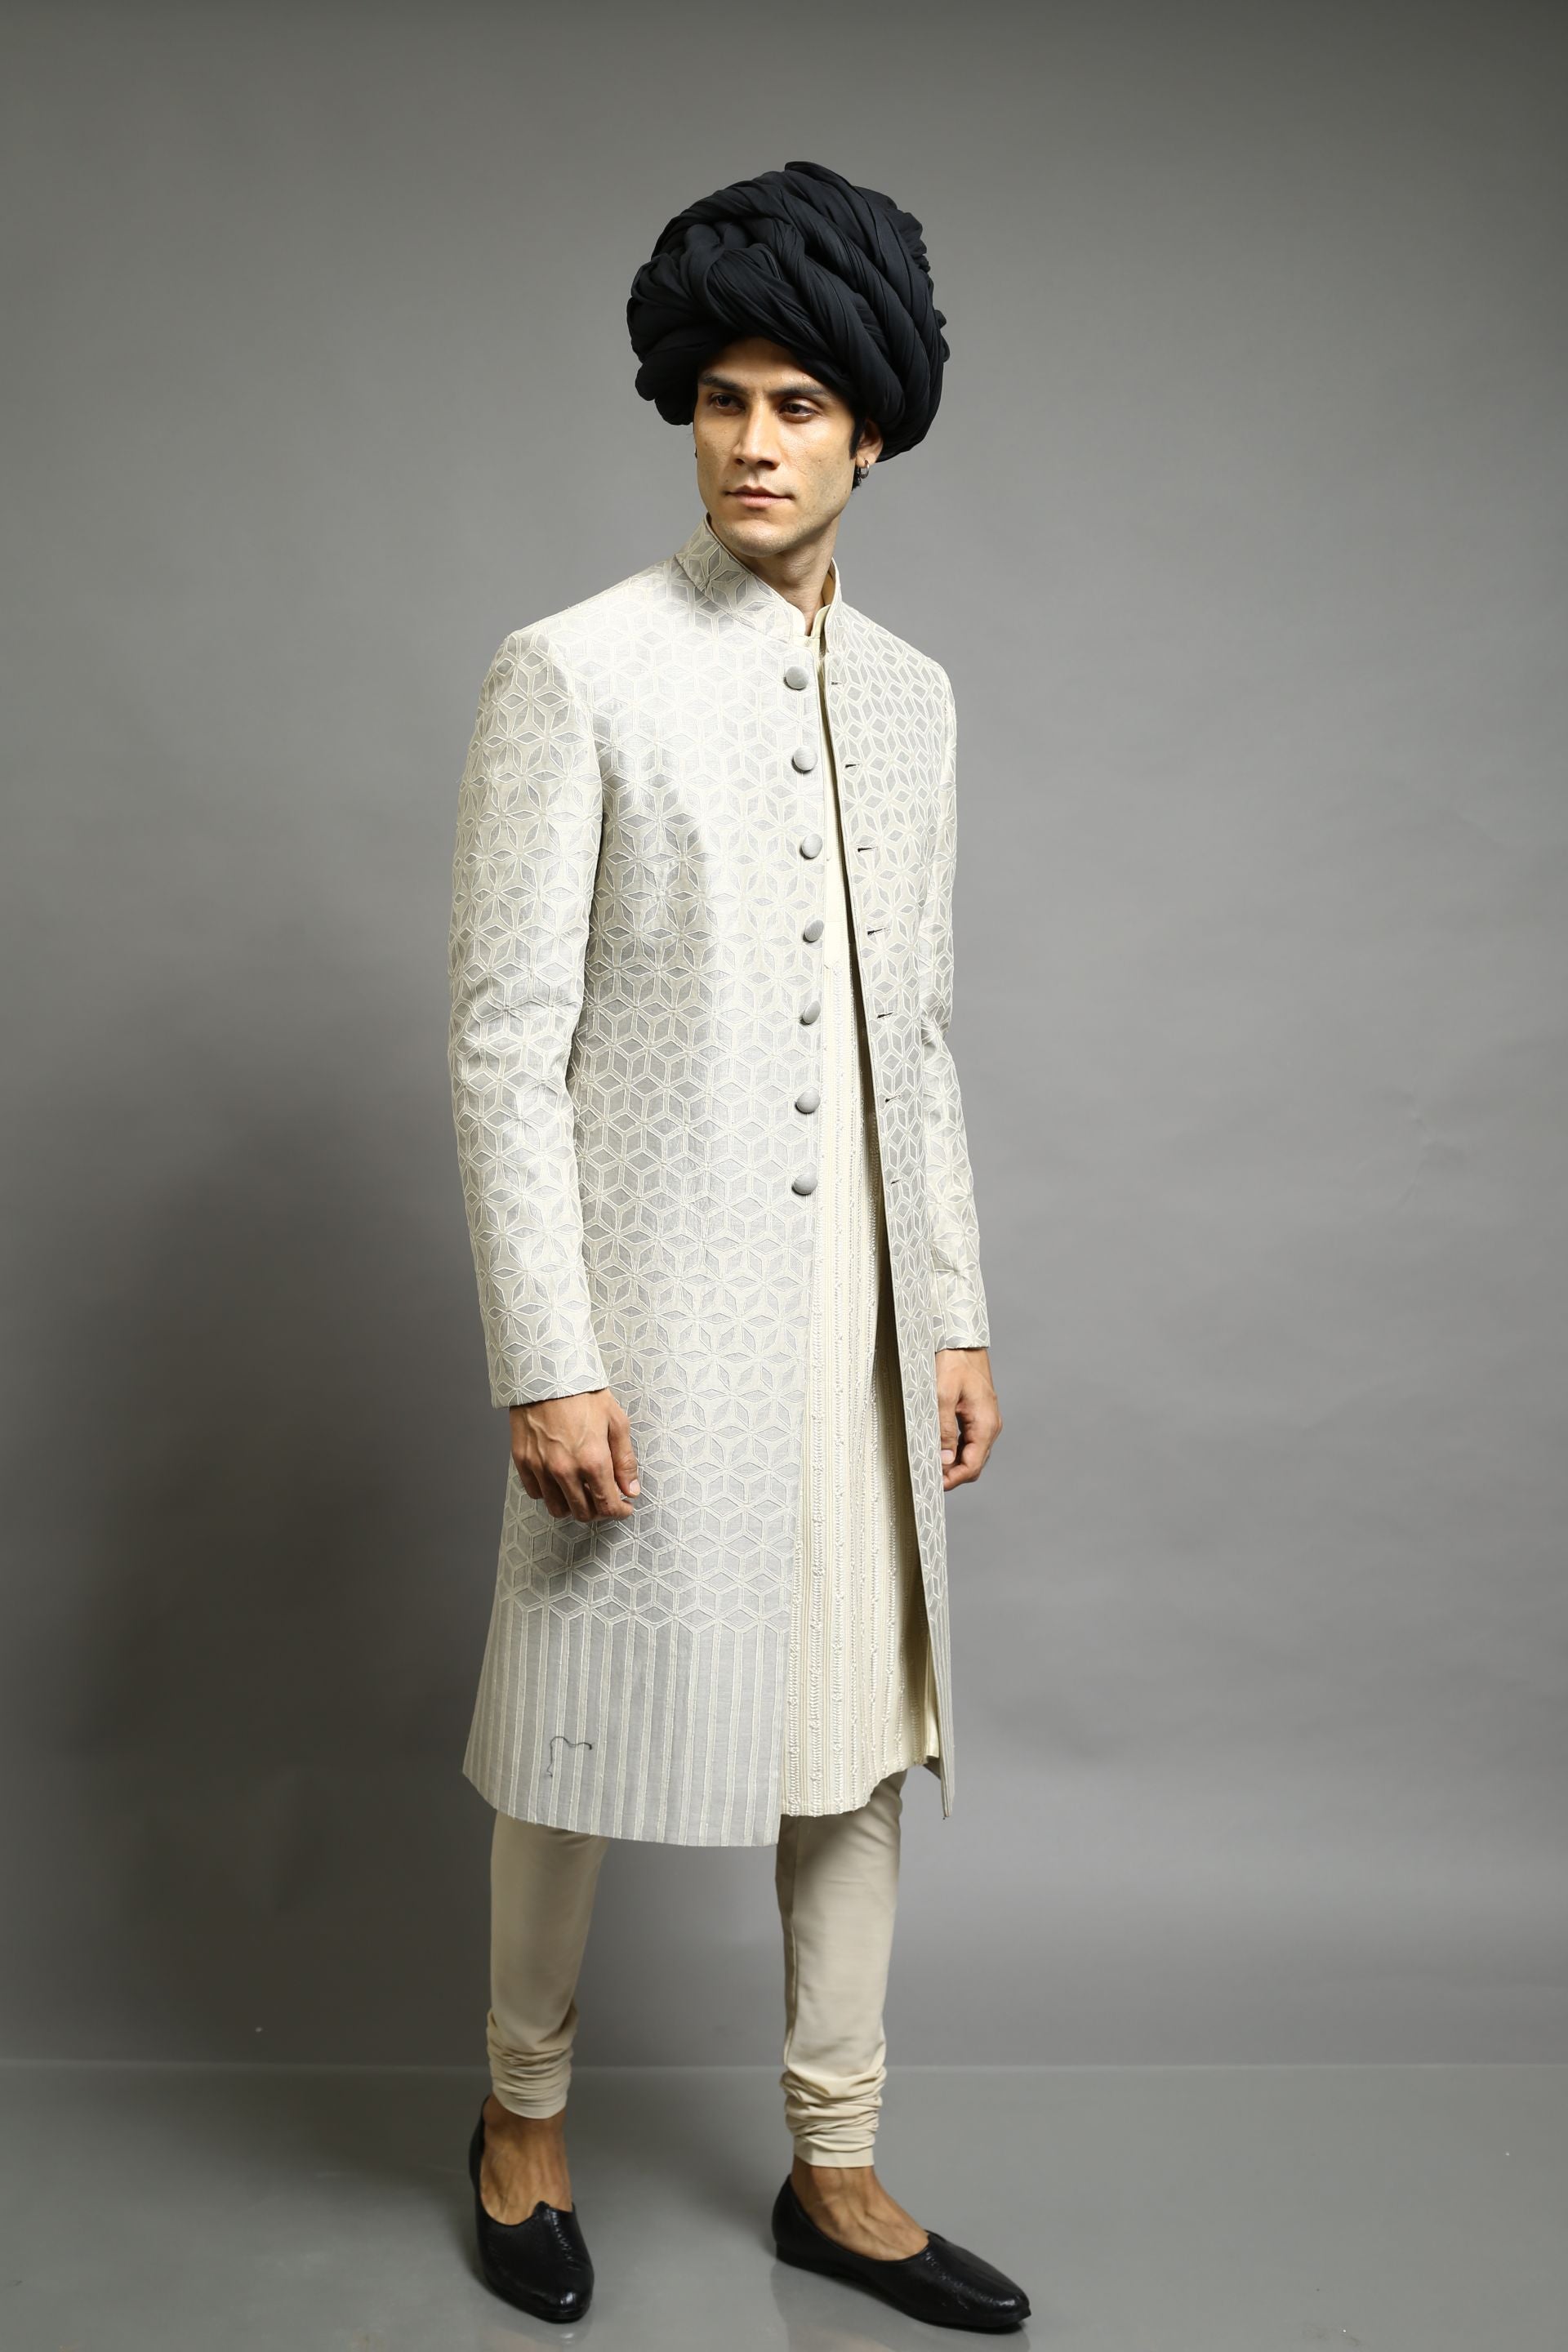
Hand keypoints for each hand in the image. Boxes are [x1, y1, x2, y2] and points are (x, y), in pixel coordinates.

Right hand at [509, 1389, 639, 1522]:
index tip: (624, 1507)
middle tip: (604, 1498)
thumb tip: (631, 1490)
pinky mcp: (523, 1461)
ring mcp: (541, 1467)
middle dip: (598, 1511)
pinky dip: (549, 1492)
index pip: (608, 1506)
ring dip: (572, 1506)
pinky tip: (559, 1479)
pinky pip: (536, 1493)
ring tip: (581, 1490)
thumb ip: (625, 1461)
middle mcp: (565, 1470)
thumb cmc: (583, 1393)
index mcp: (592, 1460)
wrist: (547, 1373)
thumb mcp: (616, 1422)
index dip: (620, 1511)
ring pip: (557, 1508)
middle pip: (582, 1513)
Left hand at [935, 1348, 1000, 1490]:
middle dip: (953, 1475)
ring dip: (953, 1464)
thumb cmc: (953, 1363)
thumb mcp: (943, 1395)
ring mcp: (985, 1421)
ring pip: (971, 1454)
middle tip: (928, 1477)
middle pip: (974, 1464)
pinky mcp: (977, 1416)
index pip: (973, 1465)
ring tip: (930, 1465)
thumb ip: (944, 1429)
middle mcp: (989, 1426)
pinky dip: (954, 1450)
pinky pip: (968, 1441)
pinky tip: (938, 1448)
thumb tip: (944, 1460)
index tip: (934, 1484)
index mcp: (985, 1424)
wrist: (961, 1342)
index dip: (954, 1479)